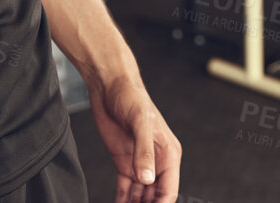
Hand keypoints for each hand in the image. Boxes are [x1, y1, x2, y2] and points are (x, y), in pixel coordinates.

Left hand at [90, 76, 180, 202]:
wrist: (110, 87)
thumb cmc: (131, 97)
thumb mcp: (140, 123)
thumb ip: (144, 152)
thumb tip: (148, 179)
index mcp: (168, 154)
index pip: (168, 191)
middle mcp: (156, 162)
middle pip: (155, 197)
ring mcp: (139, 164)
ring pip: (141, 197)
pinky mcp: (124, 163)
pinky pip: (126, 190)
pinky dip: (122, 201)